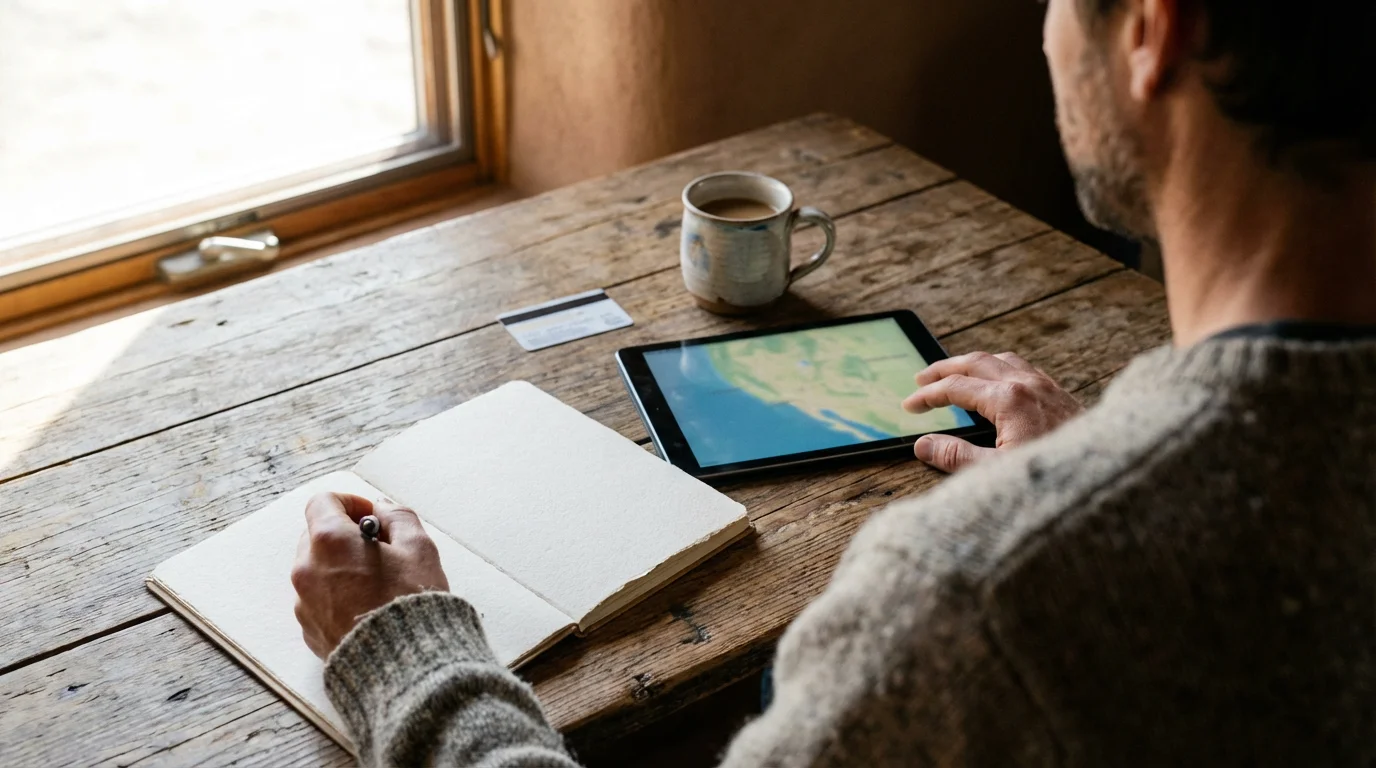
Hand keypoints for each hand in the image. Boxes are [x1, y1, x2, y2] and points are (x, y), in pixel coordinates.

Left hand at [291, 492, 448, 658]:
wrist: (403, 666)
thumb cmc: (411, 603)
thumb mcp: (419, 548)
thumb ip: (398, 517)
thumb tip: (382, 510)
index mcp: (329, 541)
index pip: (323, 502)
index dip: (350, 502)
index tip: (372, 516)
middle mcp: (307, 570)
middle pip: (316, 536)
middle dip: (345, 536)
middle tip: (380, 550)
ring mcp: (304, 603)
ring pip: (317, 570)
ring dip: (341, 567)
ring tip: (377, 584)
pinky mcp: (309, 631)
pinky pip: (318, 601)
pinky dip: (338, 596)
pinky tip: (368, 608)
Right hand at [901, 351, 1082, 472]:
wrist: (1111, 473)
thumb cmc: (1058, 478)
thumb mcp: (998, 472)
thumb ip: (957, 457)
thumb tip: (924, 444)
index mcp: (1008, 400)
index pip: (956, 388)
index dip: (928, 395)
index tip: (910, 405)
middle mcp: (1026, 385)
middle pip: (975, 363)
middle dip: (944, 368)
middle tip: (922, 377)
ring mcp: (1046, 387)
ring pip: (1001, 360)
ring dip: (972, 363)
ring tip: (956, 372)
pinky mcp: (1060, 395)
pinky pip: (1023, 367)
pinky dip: (999, 368)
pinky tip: (999, 381)